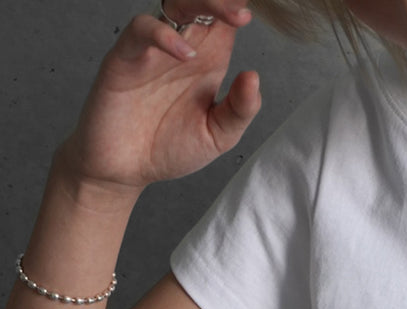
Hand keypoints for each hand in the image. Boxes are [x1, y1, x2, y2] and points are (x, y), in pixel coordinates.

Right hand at [60, 5, 260, 198]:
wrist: (125, 170)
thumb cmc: (168, 148)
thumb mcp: (217, 136)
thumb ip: (239, 110)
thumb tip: (254, 77)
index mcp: (208, 60)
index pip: (225, 21)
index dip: (239, 11)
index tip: (256, 16)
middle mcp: (183, 47)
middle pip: (202, 4)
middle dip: (225, 0)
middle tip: (245, 9)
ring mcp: (154, 49)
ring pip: (175, 4)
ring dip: (203, 3)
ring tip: (231, 16)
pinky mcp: (126, 57)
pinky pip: (141, 30)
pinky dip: (164, 35)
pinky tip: (185, 54)